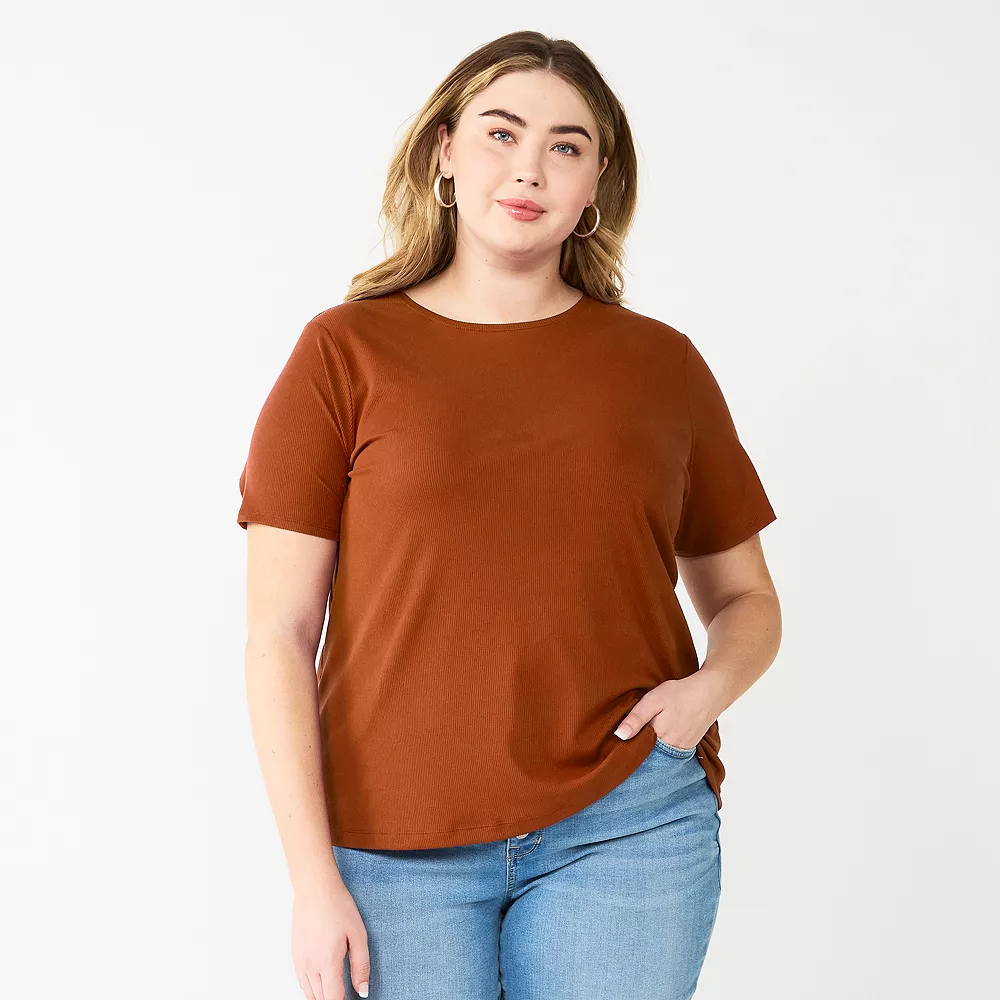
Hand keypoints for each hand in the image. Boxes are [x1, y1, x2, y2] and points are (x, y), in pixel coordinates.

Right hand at [292, 873, 370, 998]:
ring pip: (309, 993)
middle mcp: (309, 965)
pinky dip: (311, 987)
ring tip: (336, 988)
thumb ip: (361, 966)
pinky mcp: (294, 955)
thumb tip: (363, 990)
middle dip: (333, 998)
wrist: (315, 888)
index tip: (352, 998)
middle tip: (346, 992)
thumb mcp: (358, 934)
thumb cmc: (338, 906)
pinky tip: (322, 980)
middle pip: (320, 999)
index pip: (333, 999)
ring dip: (321, 995)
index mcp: (327, 962)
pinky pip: (301, 982)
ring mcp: (299, 961)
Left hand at [613, 676, 717, 749]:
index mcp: (660, 738)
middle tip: (628, 747)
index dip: (629, 752)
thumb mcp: (653, 700)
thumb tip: (619, 736)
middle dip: (640, 753)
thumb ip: (636, 718)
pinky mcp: (690, 745)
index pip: (639, 754)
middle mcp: (672, 748)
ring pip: (662, 755)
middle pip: (651, 756)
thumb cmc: (681, 694)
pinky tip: (660, 738)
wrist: (710, 692)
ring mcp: (683, 748)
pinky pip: (673, 752)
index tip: (619, 751)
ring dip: (653, 751)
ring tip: (644, 741)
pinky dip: (665, 748)